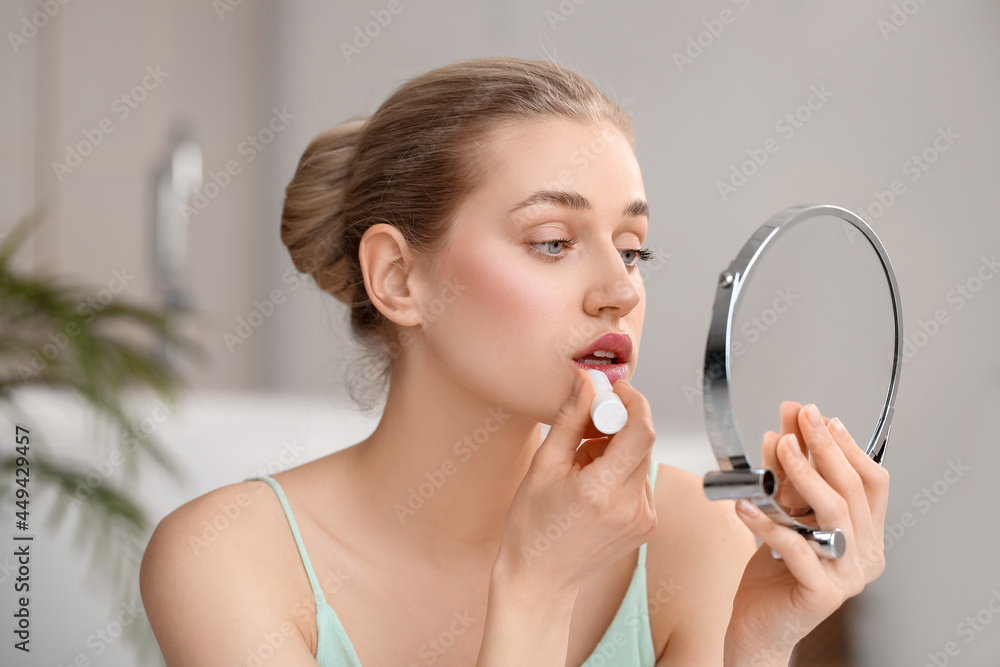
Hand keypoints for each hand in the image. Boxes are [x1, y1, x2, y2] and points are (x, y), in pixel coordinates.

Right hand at [492, 368, 656, 595]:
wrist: (541, 579)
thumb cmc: (533, 526)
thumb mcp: (544, 466)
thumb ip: (570, 419)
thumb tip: (586, 381)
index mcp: (601, 491)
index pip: (640, 430)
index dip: (631, 401)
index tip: (611, 390)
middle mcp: (631, 507)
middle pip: (642, 441)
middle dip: (617, 423)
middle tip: (584, 427)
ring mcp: (644, 519)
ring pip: (642, 459)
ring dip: (617, 449)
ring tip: (582, 466)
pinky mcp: (647, 525)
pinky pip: (641, 479)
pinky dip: (621, 471)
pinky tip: (593, 484)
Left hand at [724, 401, 889, 665]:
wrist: (756, 623)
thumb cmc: (773, 571)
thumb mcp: (785, 513)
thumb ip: (791, 477)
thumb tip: (787, 431)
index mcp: (866, 535)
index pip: (873, 483)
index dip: (850, 448)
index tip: (823, 419)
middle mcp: (866, 556)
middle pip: (852, 491)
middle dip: (824, 448)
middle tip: (800, 419)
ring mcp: (848, 576)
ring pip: (832, 513)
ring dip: (803, 474)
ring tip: (780, 449)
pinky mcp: (823, 593)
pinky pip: (797, 547)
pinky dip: (768, 520)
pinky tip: (745, 503)